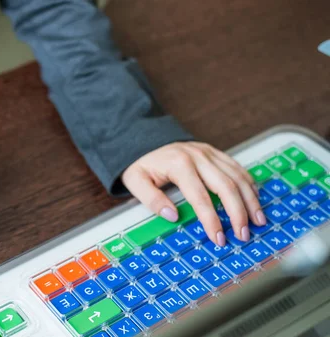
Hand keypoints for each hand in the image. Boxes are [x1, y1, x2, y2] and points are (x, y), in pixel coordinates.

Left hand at [122, 142, 265, 245]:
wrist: (146, 141)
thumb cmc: (143, 164)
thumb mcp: (136, 181)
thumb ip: (151, 199)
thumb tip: (173, 216)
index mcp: (179, 165)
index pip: (200, 197)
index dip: (211, 219)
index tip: (218, 238)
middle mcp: (198, 156)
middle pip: (226, 186)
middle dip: (238, 213)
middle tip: (243, 234)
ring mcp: (209, 153)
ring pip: (237, 177)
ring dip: (250, 200)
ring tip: (258, 221)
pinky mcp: (215, 152)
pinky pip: (237, 168)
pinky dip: (249, 185)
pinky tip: (254, 200)